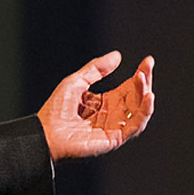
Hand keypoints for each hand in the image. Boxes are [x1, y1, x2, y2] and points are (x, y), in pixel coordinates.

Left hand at [36, 51, 154, 161]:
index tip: (148, 61)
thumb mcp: (76, 82)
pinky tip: (148, 97)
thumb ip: (96, 69)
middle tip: (148, 65)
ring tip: (143, 78)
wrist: (45, 133)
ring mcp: (113, 128)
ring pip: (138, 111)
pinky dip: (144, 112)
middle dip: (144, 81)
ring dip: (144, 94)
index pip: (127, 88)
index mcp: (103, 103)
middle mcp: (111, 116)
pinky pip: (134, 126)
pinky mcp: (114, 139)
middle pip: (135, 97)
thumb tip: (117, 56)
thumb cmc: (55, 110)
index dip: (139, 75)